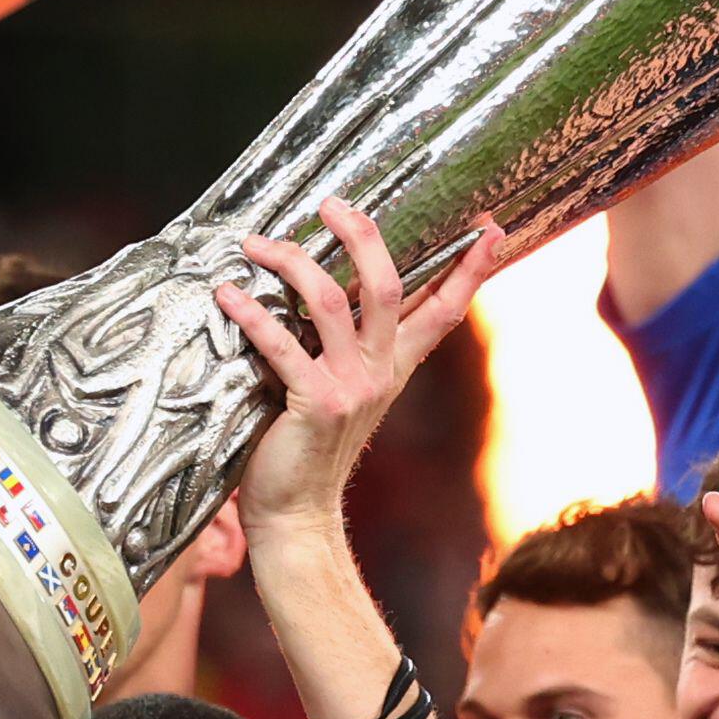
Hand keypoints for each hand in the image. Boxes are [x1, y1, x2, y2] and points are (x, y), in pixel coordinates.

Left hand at [217, 199, 499, 537]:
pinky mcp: (314, 405)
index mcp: (393, 366)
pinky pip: (281, 345)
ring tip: (257, 244)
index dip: (469, 270)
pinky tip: (227, 294)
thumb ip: (344, 348)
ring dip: (291, 263)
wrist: (296, 514)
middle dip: (362, 236)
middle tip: (331, 204)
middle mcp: (379, 372)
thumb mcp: (342, 391)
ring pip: (330, 303)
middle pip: (387, 286)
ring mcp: (350, 388)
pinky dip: (251, 314)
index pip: (443, 309)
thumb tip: (328, 295)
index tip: (492, 230)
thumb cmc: (307, 448)